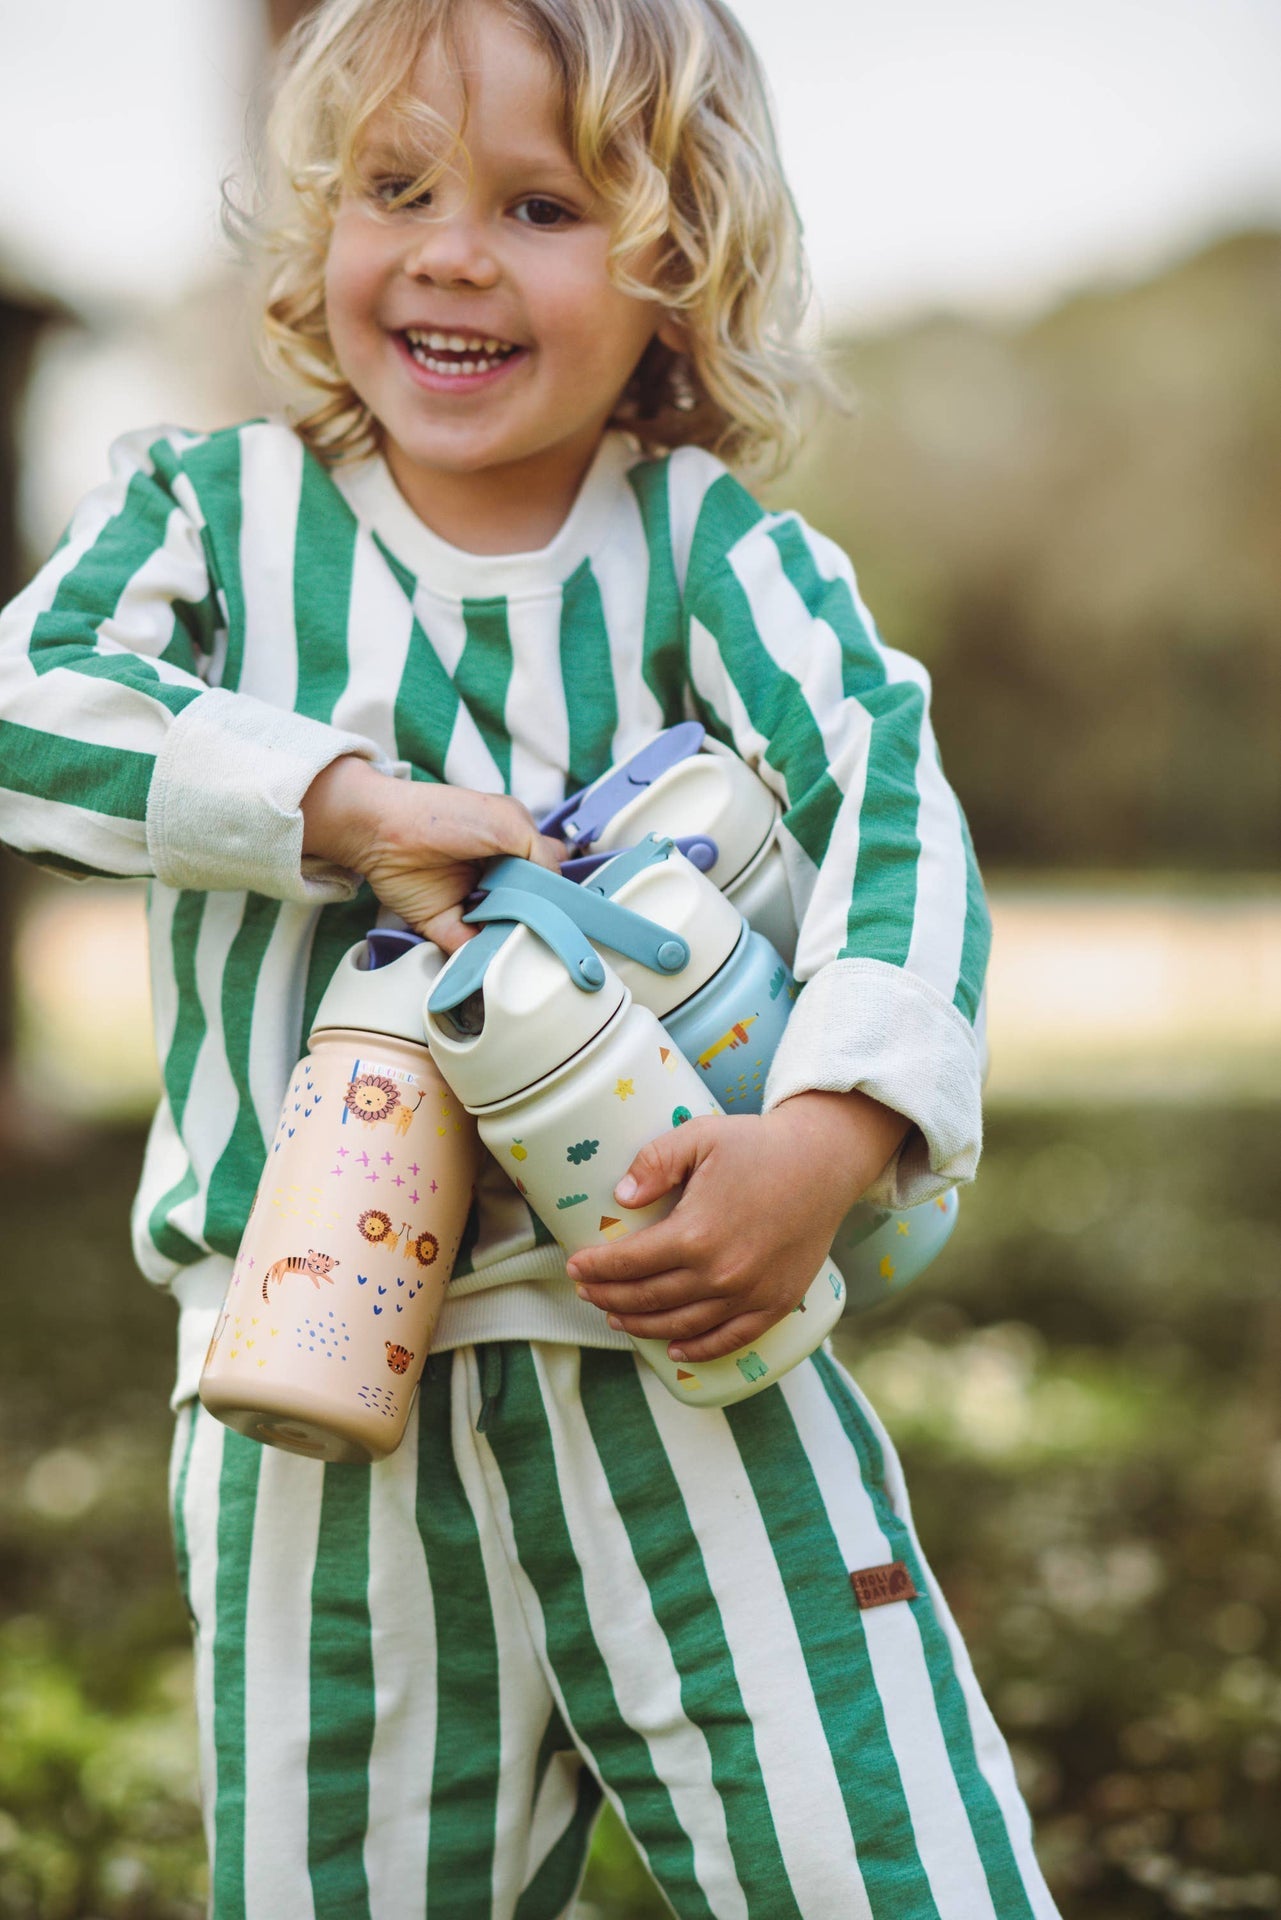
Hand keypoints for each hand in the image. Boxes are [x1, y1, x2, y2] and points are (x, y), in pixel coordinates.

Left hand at [301, 757, 563, 949]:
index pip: (548, 875)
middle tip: (555, 935)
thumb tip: (557, 895)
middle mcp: (495, 876)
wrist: (383, 830)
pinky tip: (502, 961)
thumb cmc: (447, 816)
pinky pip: (472, 950)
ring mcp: (471, 903)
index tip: (574, 912)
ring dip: (517, 941)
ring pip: (505, 931)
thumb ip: (544, 856)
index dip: (559, 892)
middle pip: (529, 907)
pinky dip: (486, 958)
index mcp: (513, 847)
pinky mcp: (446, 926)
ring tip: (532, 951)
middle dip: (541, 921)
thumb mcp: (511, 823)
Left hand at [567, 1090, 909, 1361]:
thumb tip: (622, 1197)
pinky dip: (698, 1350)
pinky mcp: (776, 1304)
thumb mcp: (699, 1138)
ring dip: (642, 1326)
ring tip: (617, 1318)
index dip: (596, 1268)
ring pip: (681, 1325)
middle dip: (609, 1297)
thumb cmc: (758, 1145)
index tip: (574, 1267)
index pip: (629, 1263)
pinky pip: (730, 1339)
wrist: (825, 1162)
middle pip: (649, 1298)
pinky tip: (675, 1349)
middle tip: (587, 1292)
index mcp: (696, 1234)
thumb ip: (654, 1162)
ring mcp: (750, 1295)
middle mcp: (720, 1274)